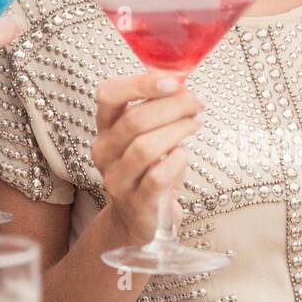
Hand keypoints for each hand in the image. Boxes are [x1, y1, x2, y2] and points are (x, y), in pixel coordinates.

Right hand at [90, 73, 204, 243]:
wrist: (140, 219)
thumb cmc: (148, 168)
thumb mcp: (146, 135)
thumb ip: (156, 109)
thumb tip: (183, 85)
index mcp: (105, 127)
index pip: (109, 95)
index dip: (140, 83)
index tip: (173, 81)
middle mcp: (104, 151)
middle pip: (134, 120)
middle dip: (172, 106)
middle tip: (197, 102)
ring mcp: (117, 178)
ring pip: (144, 148)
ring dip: (177, 130)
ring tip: (196, 123)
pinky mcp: (136, 202)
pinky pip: (157, 177)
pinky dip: (177, 161)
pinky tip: (184, 154)